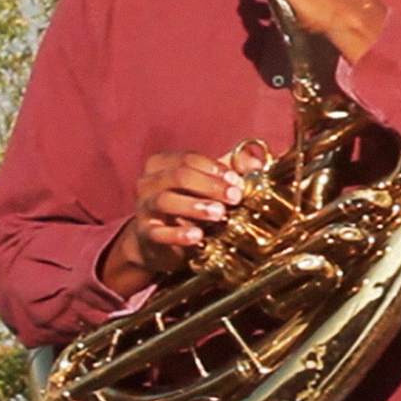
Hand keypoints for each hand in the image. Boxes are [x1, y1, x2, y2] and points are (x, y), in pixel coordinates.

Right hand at [101, 151, 241, 296]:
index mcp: (161, 163)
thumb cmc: (184, 205)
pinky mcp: (145, 234)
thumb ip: (231, 168)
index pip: (188, 159)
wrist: (156, 242)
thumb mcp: (206, 183)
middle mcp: (147, 182)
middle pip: (179, 176)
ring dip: (196, 206)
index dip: (215, 168)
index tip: (237, 181)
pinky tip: (198, 237)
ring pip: (166, 200)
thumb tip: (257, 162)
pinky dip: (179, 234)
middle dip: (210, 186)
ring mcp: (143, 208)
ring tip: (220, 214)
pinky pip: (159, 233)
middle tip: (234, 197)